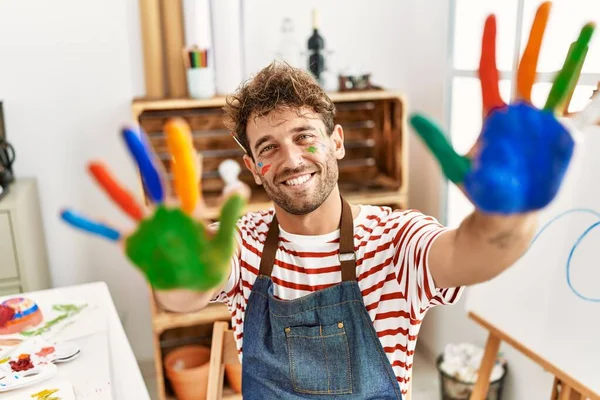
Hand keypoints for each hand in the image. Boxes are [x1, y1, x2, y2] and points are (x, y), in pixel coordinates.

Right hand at [60, 118, 245, 290]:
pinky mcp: (133, 244)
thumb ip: (228, 217)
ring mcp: (147, 226)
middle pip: (151, 179)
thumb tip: (238, 187)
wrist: (191, 288)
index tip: (175, 126)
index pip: (185, 177)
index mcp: (189, 210)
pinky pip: (108, 232)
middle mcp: (165, 211)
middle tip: (126, 129)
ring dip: (109, 184)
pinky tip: (68, 212)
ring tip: (92, 164)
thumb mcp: (224, 242)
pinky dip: (90, 224)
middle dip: (139, 155)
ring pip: (125, 201)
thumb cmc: (212, 263)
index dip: (180, 153)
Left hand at [410, 2, 595, 213]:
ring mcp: (543, 124)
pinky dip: (590, 95)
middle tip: (547, 4)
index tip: (490, 18)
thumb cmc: (477, 188)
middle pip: (529, 67)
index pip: (490, 73)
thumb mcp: (454, 165)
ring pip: (560, 83)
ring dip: (572, 57)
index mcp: (493, 115)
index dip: (490, 46)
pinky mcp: (560, 139)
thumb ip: (438, 140)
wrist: (505, 211)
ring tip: (585, 28)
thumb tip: (415, 116)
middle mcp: (520, 113)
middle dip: (537, 36)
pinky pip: (578, 113)